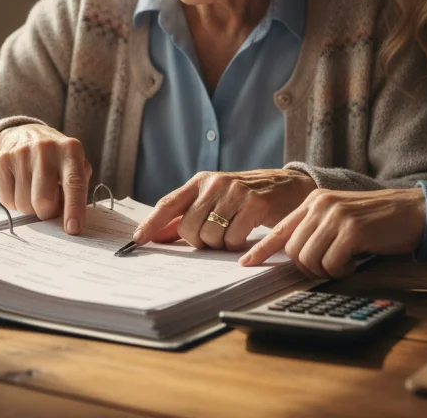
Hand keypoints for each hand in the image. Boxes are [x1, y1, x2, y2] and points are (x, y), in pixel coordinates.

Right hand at [0, 123, 90, 234]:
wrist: (28, 133)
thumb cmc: (59, 159)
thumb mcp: (77, 166)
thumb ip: (77, 191)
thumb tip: (69, 222)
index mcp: (71, 151)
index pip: (74, 184)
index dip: (74, 209)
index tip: (73, 229)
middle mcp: (46, 149)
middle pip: (43, 201)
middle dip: (47, 213)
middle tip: (50, 207)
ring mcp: (22, 153)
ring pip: (24, 205)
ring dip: (31, 208)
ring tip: (36, 193)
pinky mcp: (2, 160)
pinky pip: (7, 200)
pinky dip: (16, 203)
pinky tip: (21, 188)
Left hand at [132, 169, 317, 250]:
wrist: (289, 186)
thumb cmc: (247, 198)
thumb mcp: (215, 200)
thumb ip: (187, 217)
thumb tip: (155, 236)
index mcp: (201, 181)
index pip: (169, 204)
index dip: (152, 223)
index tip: (137, 240)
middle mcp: (215, 183)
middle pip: (189, 229)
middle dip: (200, 242)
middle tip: (216, 237)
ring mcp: (235, 192)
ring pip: (211, 236)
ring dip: (221, 244)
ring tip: (233, 232)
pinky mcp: (254, 204)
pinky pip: (233, 239)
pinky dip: (237, 245)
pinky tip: (246, 234)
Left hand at [239, 188, 426, 278]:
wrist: (413, 211)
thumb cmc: (376, 221)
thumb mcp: (340, 218)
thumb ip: (316, 229)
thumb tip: (294, 256)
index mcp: (313, 202)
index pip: (280, 229)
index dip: (262, 250)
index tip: (246, 263)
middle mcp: (320, 205)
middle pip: (293, 250)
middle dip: (307, 268)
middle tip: (330, 267)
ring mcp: (335, 216)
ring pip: (309, 259)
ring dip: (326, 270)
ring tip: (345, 263)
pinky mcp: (351, 230)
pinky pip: (332, 263)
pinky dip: (342, 270)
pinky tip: (356, 261)